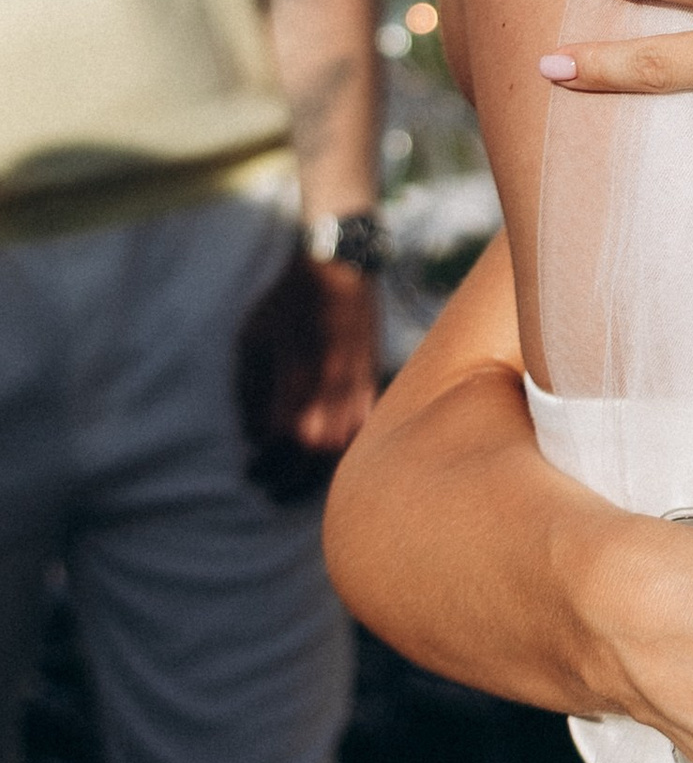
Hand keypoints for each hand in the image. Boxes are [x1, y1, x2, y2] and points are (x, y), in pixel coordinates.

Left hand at [234, 250, 379, 498]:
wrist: (337, 271)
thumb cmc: (285, 304)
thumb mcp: (250, 344)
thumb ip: (250, 395)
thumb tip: (255, 435)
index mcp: (299, 386)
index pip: (283, 446)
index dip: (265, 465)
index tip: (250, 472)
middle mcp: (333, 394)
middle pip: (315, 457)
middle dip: (290, 480)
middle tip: (270, 490)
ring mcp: (357, 389)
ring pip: (344, 448)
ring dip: (319, 471)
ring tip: (299, 480)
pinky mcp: (372, 382)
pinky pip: (362, 429)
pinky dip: (344, 448)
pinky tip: (328, 453)